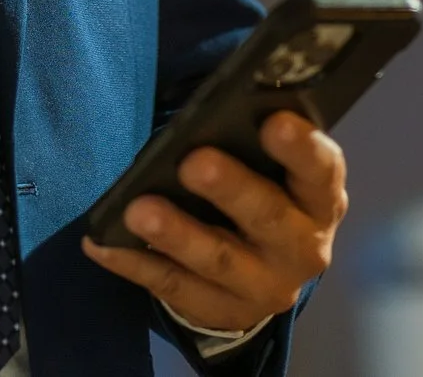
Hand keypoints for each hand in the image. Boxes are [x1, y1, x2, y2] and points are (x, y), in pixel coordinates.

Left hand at [80, 112, 347, 337]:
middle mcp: (303, 248)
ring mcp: (265, 288)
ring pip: (218, 259)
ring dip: (176, 234)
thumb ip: (255, 143)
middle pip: (268, 217)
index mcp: (321, 200)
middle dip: (230, 189)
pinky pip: (173, 287)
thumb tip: (210, 111)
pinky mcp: (223, 312)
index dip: (300, 148)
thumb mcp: (277, 170)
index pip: (321, 171)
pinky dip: (134, 263)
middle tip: (193, 162)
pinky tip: (101, 243)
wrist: (266, 271)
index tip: (272, 122)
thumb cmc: (267, 192)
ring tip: (137, 209)